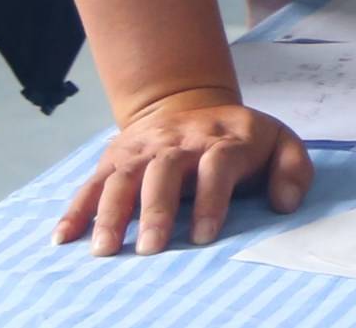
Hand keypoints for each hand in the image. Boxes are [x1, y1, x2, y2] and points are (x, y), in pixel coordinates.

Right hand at [54, 87, 312, 254]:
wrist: (193, 105)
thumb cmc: (241, 141)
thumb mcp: (279, 144)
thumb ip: (293, 171)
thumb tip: (285, 204)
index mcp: (225, 139)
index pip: (218, 164)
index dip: (211, 199)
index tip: (203, 236)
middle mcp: (180, 141)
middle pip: (165, 169)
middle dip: (156, 210)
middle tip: (150, 249)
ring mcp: (143, 149)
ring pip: (123, 176)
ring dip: (110, 213)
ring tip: (104, 251)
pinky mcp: (115, 158)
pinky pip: (91, 183)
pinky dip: (74, 210)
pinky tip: (63, 239)